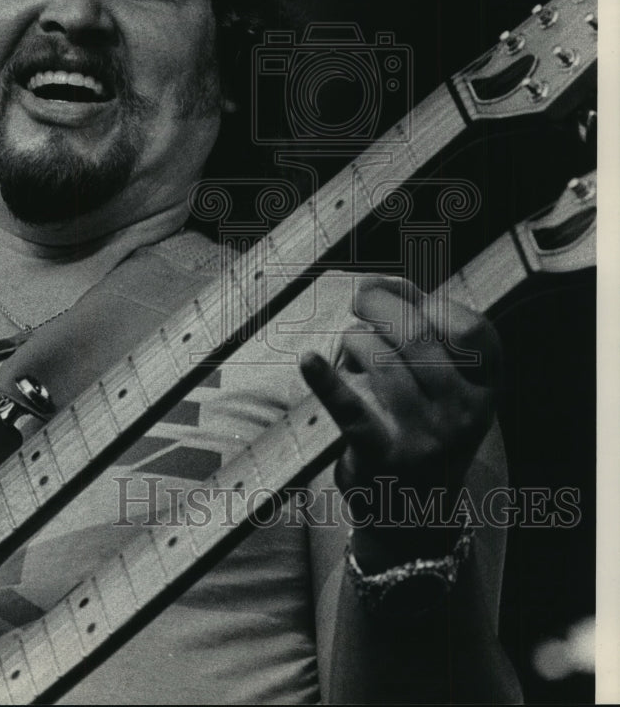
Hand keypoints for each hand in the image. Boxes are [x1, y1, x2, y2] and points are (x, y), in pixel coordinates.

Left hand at [301, 274, 499, 562]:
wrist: (414, 513)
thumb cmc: (424, 425)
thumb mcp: (447, 385)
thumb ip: (424, 327)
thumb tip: (385, 281)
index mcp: (486, 388)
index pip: (472, 329)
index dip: (432, 302)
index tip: (404, 297)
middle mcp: (464, 413)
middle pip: (417, 336)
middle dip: (379, 305)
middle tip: (359, 299)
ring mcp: (426, 437)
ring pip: (382, 361)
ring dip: (354, 340)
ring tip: (350, 347)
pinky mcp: (382, 455)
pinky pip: (351, 409)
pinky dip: (325, 380)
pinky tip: (308, 361)